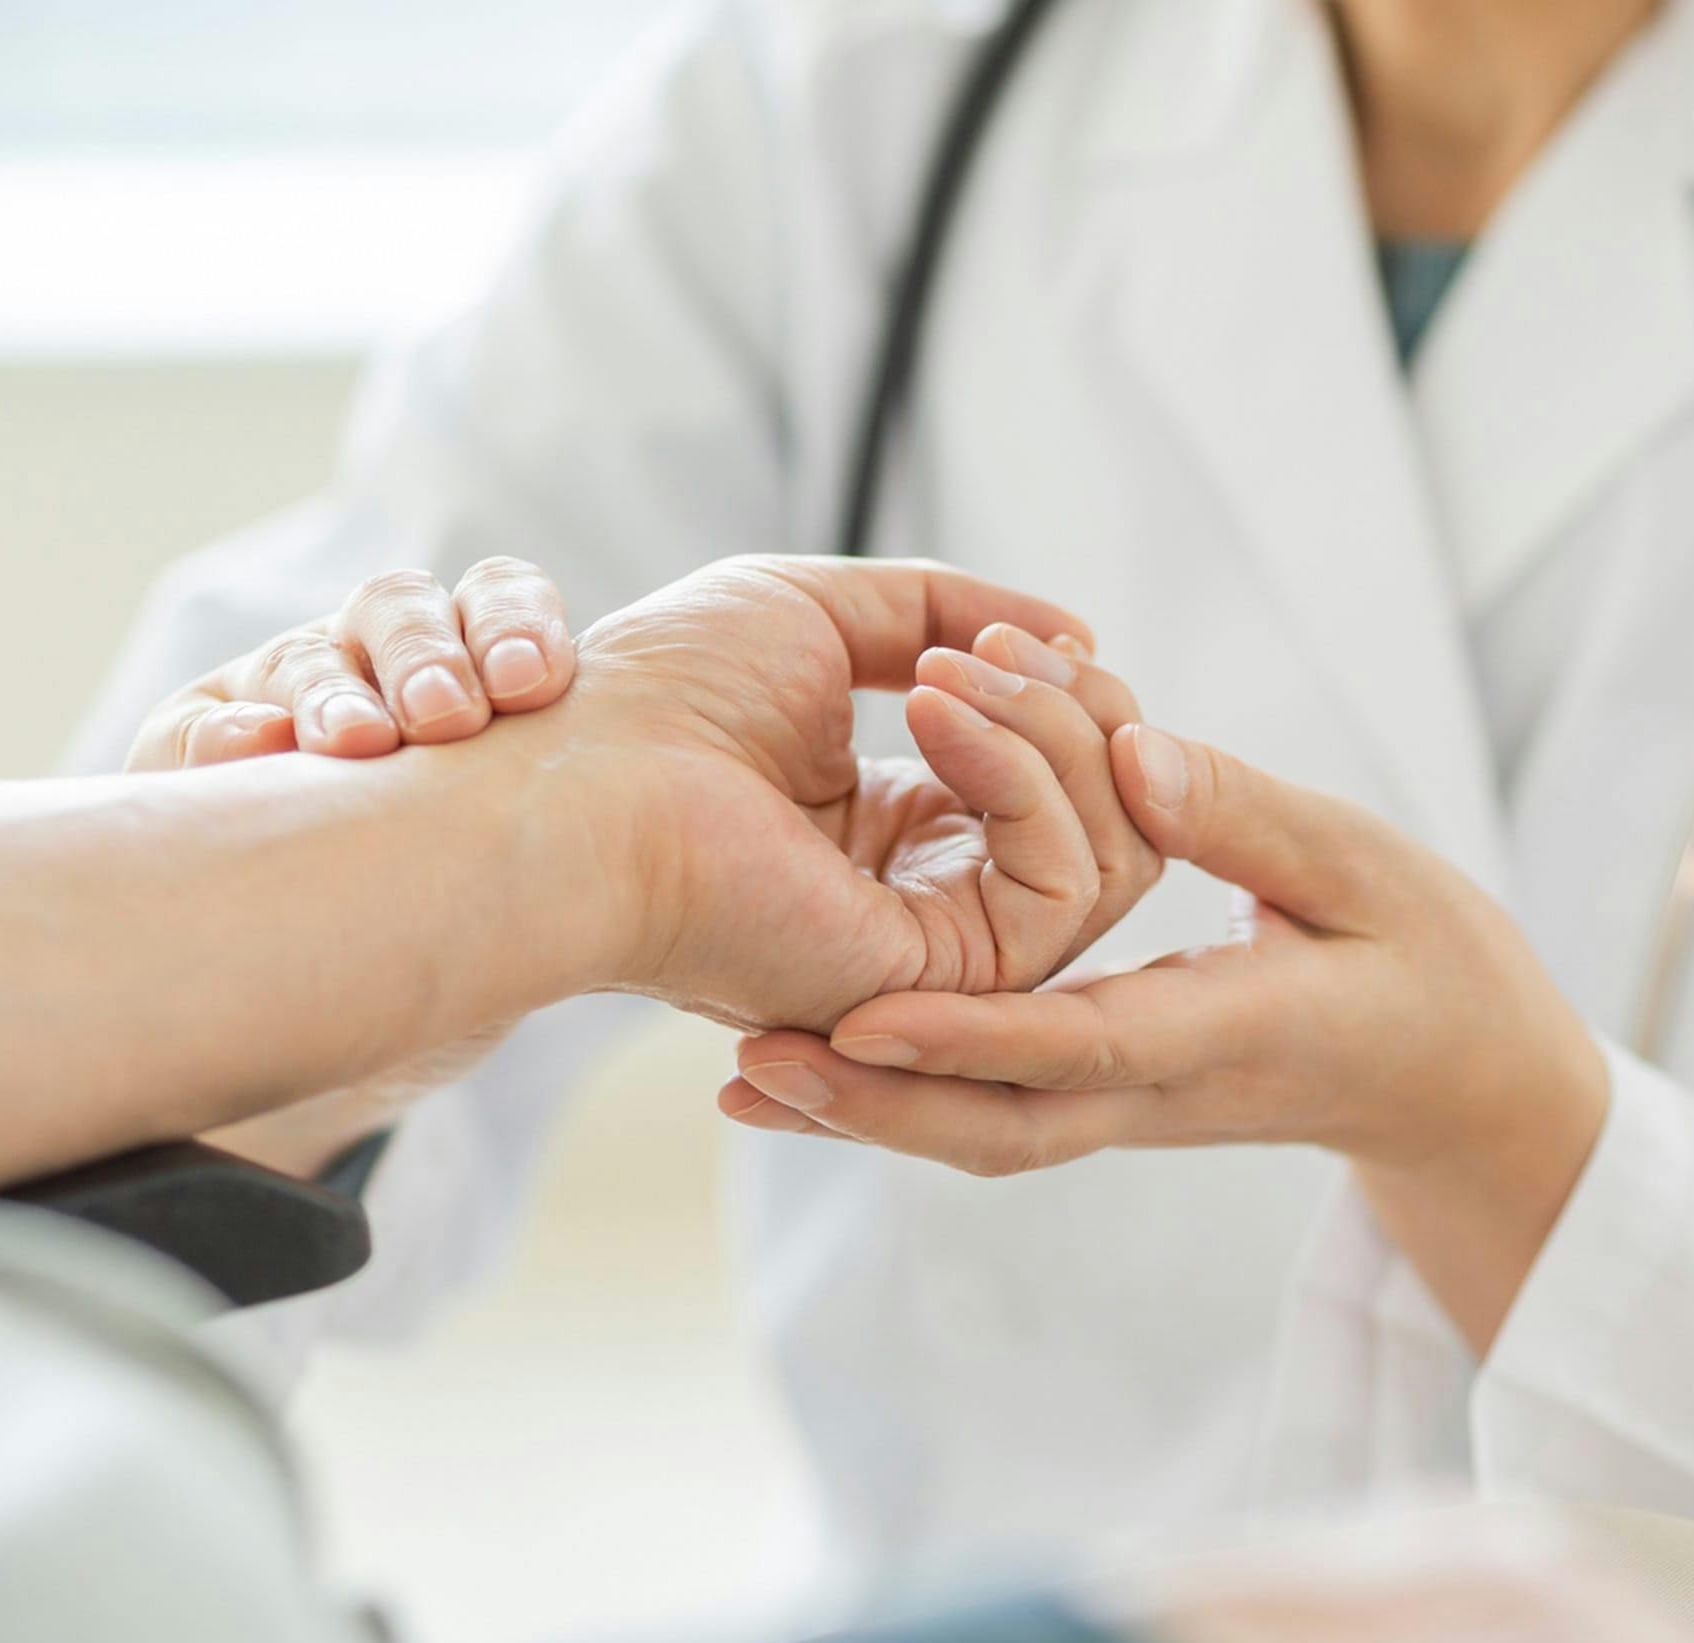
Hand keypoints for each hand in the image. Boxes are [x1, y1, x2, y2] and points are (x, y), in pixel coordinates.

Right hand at [127, 556, 580, 1173]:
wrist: (358, 994)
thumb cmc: (488, 919)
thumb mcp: (573, 862)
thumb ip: (637, 816)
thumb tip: (779, 817)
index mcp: (479, 667)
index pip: (503, 603)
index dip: (521, 627)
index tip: (541, 685)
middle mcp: (381, 665)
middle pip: (401, 609)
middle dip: (431, 650)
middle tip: (452, 714)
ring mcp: (285, 699)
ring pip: (307, 655)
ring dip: (337, 690)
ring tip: (365, 742)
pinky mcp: (198, 752)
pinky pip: (203, 723)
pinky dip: (231, 734)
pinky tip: (256, 754)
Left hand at [505, 559, 1160, 1032]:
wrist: (582, 776)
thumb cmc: (664, 698)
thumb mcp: (822, 614)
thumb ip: (951, 611)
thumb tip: (1079, 630)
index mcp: (900, 833)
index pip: (1058, 782)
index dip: (1067, 699)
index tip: (1017, 634)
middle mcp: (930, 900)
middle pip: (1111, 824)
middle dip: (1082, 713)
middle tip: (1001, 647)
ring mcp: (941, 951)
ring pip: (1111, 858)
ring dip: (1055, 733)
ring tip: (952, 673)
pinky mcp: (941, 980)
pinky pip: (1065, 888)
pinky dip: (1025, 777)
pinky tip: (937, 717)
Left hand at [724, 727, 1607, 1352]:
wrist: (1458, 1088)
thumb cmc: (1434, 968)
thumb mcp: (1369, 868)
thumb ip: (1245, 816)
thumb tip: (1133, 759)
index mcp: (1226, 1034)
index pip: (1084, 1045)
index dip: (970, 1040)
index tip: (858, 1019)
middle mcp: (1157, 1090)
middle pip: (998, 1128)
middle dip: (874, 1107)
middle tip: (747, 1065)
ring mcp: (1128, 1107)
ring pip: (981, 1133)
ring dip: (867, 1116)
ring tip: (742, 1078)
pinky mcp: (1108, 1096)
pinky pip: (995, 1111)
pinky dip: (905, 1096)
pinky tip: (820, 1065)